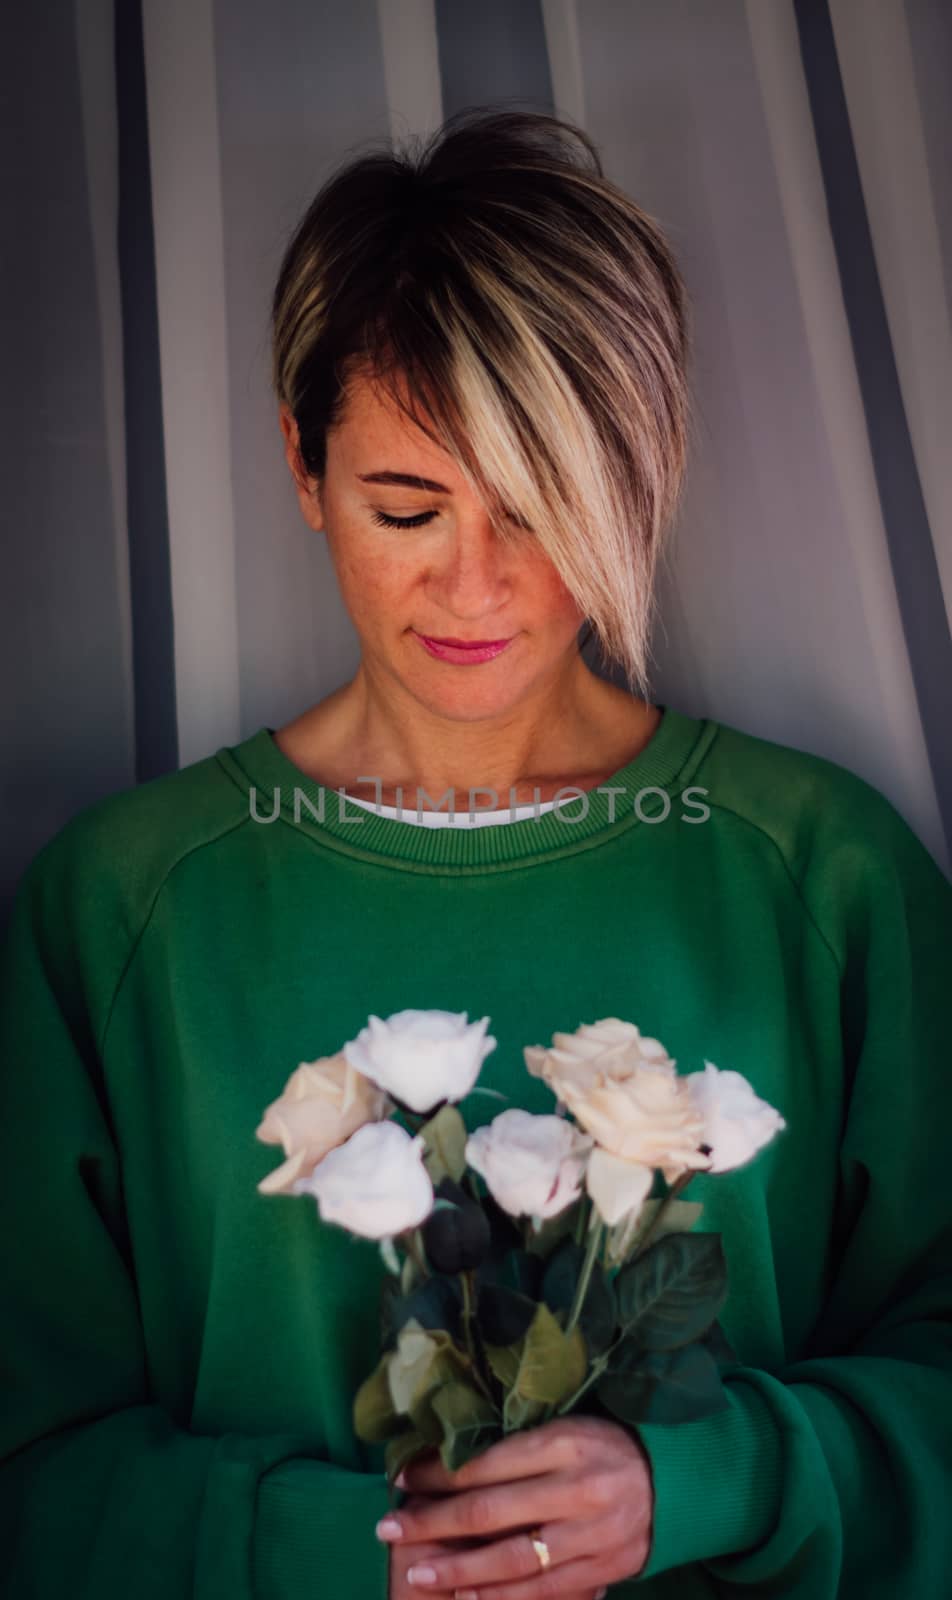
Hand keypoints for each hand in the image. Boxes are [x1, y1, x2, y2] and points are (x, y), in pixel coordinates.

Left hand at [375, 1416, 654, 1598]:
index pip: (487, 1461)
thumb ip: (518, 1445)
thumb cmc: (607, 1443)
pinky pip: (544, 1590)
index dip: (439, 1471)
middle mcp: (578, 1488)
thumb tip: (449, 1457)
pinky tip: (465, 1596)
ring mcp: (592, 1534)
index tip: (401, 1476)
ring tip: (418, 1571)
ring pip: (512, 1558)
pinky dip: (501, 1596)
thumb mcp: (566, 1425)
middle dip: (432, 1520)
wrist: (677, 1479)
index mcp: (564, 1441)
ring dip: (458, 1567)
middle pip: (489, 1509)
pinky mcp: (604, 1569)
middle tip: (388, 1527)